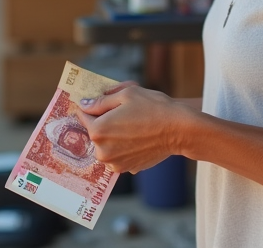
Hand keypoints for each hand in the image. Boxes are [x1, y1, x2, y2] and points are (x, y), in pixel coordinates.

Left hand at [76, 83, 190, 173]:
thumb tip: (84, 104)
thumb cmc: (153, 108)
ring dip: (113, 136)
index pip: (83, 115)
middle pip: (94, 132)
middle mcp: (102, 151)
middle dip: (103, 122)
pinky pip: (119, 154)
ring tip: (132, 125)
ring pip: (106, 145)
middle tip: (122, 113)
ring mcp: (115, 163)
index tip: (100, 102)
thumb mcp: (126, 94)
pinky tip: (138, 136)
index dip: (92, 106)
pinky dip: (124, 146)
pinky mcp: (128, 168)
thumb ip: (100, 101)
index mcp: (98, 131)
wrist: (179, 129)